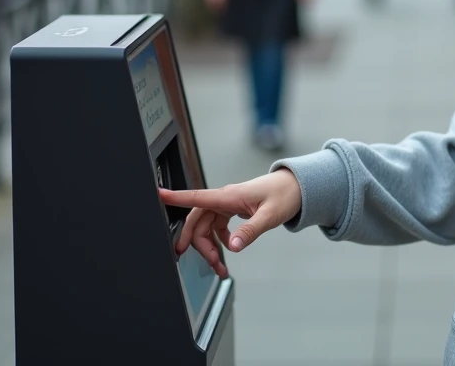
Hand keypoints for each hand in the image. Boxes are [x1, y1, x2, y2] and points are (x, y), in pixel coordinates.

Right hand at [159, 169, 301, 276]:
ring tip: (218, 266)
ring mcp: (228, 204)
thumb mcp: (269, 215)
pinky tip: (227, 251)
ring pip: (206, 227)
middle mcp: (224, 198)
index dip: (175, 197)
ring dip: (208, 247)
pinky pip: (216, 227)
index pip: (196, 197)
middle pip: (197, 220)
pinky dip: (218, 241)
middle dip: (196, 243)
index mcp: (229, 196)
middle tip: (205, 264)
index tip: (157, 195)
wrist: (297, 187)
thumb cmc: (284, 194)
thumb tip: (232, 247)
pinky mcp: (233, 210)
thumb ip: (250, 231)